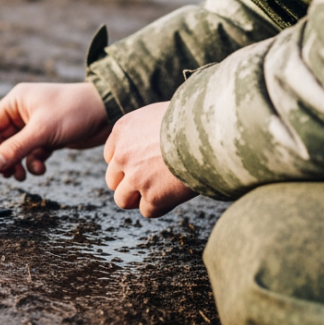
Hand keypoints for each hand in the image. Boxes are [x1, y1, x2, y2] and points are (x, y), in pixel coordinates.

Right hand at [0, 82, 110, 180]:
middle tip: (7, 175)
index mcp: (16, 102)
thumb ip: (16, 148)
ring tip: (23, 175)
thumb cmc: (74, 111)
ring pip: (18, 149)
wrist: (107, 111)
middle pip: (2, 139)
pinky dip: (34, 162)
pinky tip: (42, 167)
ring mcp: (37, 125)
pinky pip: (33, 152)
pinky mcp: (49, 136)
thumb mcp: (42, 131)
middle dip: (5, 158)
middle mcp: (24, 112)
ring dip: (18, 163)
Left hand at [103, 101, 196, 216]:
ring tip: (162, 191)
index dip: (128, 164)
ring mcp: (135, 177)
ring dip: (140, 198)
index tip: (146, 164)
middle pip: (113, 179)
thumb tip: (153, 140)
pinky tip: (176, 193)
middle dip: (129, 183)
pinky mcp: (152, 196)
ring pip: (123, 199)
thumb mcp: (161, 113)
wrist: (211, 134)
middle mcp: (123, 154)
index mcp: (123, 130)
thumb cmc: (195, 120)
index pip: (112, 156)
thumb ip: (148, 129)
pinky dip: (161, 206)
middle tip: (153, 181)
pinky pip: (147, 210)